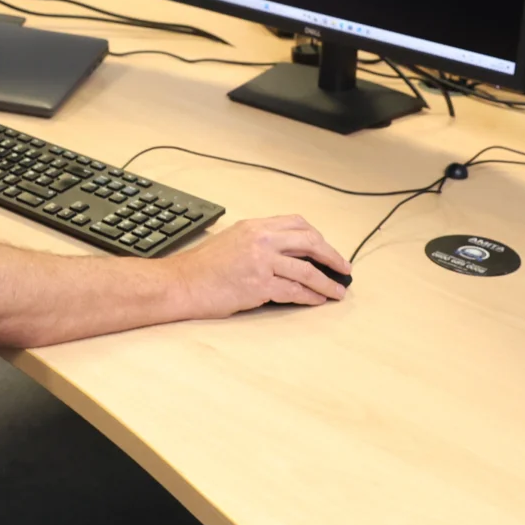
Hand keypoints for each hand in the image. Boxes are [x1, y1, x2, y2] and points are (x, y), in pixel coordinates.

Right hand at [164, 216, 350, 315]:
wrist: (181, 283)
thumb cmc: (201, 267)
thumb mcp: (232, 240)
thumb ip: (258, 241)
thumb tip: (285, 254)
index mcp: (255, 226)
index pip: (297, 224)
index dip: (317, 237)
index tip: (326, 249)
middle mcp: (261, 239)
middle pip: (309, 242)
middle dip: (331, 256)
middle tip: (343, 268)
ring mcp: (261, 261)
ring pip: (307, 269)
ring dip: (327, 281)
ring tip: (337, 291)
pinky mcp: (260, 284)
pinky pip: (294, 290)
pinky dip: (310, 296)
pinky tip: (318, 300)